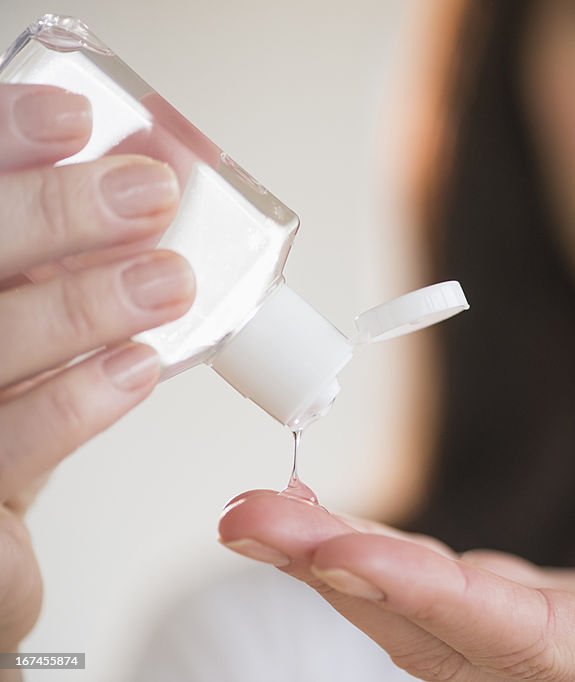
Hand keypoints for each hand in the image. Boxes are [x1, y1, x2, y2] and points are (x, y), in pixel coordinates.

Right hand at [0, 84, 193, 654]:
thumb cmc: (5, 401)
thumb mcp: (24, 311)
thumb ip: (53, 258)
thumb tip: (142, 184)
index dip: (0, 140)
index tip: (73, 115)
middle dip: (49, 216)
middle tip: (145, 194)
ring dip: (81, 307)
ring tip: (167, 280)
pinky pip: (10, 448)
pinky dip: (73, 404)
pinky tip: (135, 369)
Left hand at [220, 494, 574, 680]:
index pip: (516, 638)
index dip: (427, 596)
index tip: (343, 551)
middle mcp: (553, 674)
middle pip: (431, 633)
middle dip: (338, 574)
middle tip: (250, 516)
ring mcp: (523, 656)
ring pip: (413, 621)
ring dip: (331, 565)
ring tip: (259, 514)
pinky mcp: (513, 633)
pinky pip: (429, 604)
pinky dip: (371, 564)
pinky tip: (322, 529)